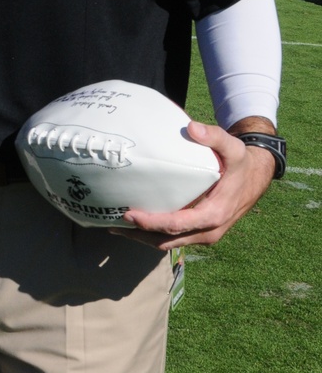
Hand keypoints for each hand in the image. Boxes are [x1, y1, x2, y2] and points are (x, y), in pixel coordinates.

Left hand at [113, 121, 276, 249]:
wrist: (257, 177)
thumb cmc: (241, 163)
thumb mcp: (233, 147)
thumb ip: (214, 136)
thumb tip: (192, 128)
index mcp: (214, 214)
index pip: (177, 224)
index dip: (152, 223)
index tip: (129, 215)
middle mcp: (210, 230)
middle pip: (168, 240)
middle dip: (140, 235)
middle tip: (114, 223)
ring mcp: (206, 235)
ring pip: (170, 244)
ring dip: (144, 238)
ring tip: (118, 227)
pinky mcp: (202, 233)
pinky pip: (176, 239)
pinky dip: (155, 235)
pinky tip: (137, 225)